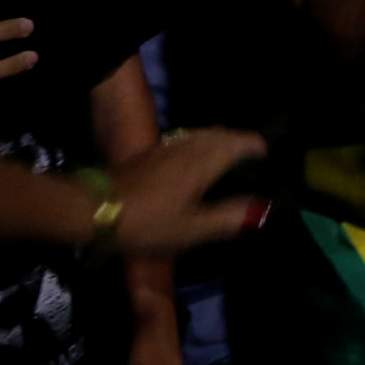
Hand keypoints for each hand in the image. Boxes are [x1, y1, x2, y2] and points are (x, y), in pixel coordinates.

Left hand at [107, 127, 274, 257]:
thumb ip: (229, 218)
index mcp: (204, 161)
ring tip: (229, 158)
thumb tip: (263, 210)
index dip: (257, 149)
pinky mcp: (151, 154)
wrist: (94, 211)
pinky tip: (195, 162)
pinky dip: (201, 144)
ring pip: (202, 135)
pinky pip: (187, 140)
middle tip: (253, 159)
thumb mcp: (192, 230)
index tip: (269, 160)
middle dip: (240, 142)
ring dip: (220, 140)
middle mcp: (189, 146)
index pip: (239, 143)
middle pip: (221, 134)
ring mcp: (167, 147)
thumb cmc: (148, 223)